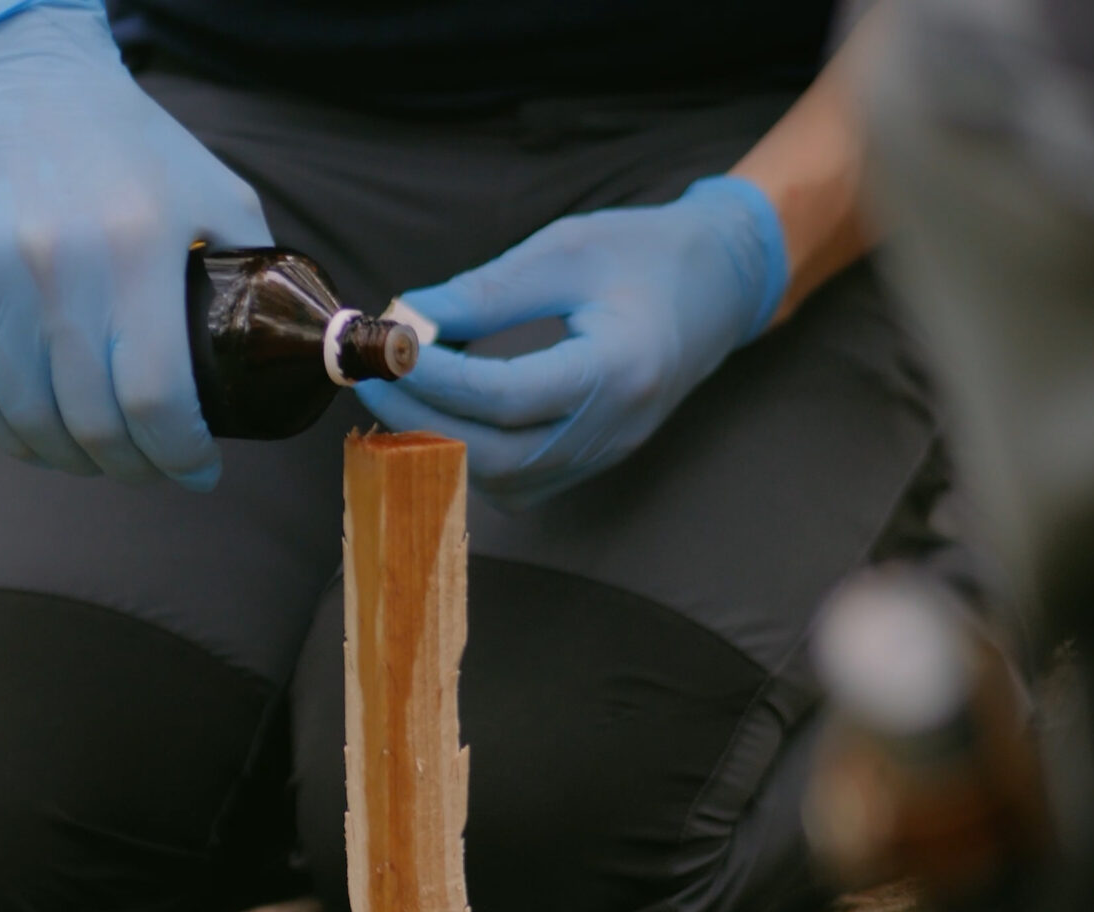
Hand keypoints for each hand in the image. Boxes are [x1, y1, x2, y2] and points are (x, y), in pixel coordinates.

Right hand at [0, 0, 271, 489]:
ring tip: (97, 454)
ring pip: (24, 420)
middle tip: (151, 465)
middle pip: (88, 422)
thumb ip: (253, 274)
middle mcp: (52, 264)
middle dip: (132, 466)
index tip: (197, 468)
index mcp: (133, 245)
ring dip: (70, 458)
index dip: (179, 455)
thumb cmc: (122, 146)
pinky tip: (42, 431)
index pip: (153, 398)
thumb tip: (293, 351)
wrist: (7, 85)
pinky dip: (12, 431)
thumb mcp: (212, 191)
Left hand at [356, 176, 788, 505]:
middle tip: (372, 376)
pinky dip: (469, 452)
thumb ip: (486, 291)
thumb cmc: (649, 255)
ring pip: (502, 479)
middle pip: (498, 455)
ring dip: (440, 440)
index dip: (437, 378)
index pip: (507, 396)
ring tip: (398, 389)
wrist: (721, 284)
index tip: (386, 348)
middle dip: (422, 419)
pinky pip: (517, 480)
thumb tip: (408, 317)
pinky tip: (440, 410)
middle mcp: (614, 428)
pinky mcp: (590, 459)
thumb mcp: (567, 249)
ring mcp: (605, 453)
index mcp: (619, 370)